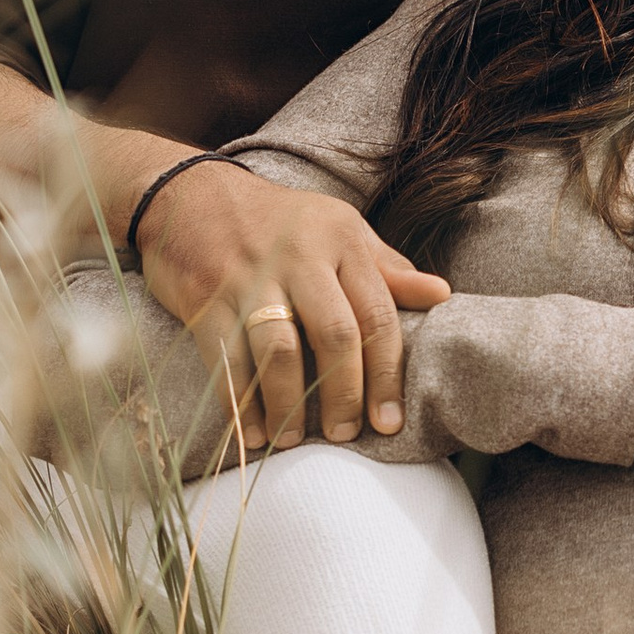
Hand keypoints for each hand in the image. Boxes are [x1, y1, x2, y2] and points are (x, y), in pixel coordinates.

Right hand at [134, 170, 450, 450]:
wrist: (191, 194)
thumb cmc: (279, 222)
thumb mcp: (339, 229)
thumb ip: (387, 268)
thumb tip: (442, 295)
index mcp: (342, 241)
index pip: (377, 315)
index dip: (387, 375)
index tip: (390, 421)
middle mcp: (300, 257)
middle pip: (335, 336)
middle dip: (344, 394)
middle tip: (345, 434)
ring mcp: (250, 278)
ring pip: (279, 352)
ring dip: (289, 405)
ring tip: (292, 439)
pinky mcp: (205, 298)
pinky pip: (226, 359)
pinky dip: (239, 403)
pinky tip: (251, 431)